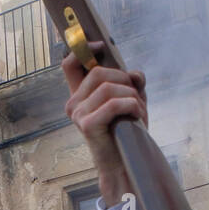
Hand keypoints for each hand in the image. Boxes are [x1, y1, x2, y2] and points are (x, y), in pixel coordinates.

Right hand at [62, 44, 147, 205]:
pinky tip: (137, 115)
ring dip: (131, 95)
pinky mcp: (87, 125)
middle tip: (137, 96)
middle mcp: (73, 104)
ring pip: (109, 87)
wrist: (125, 163)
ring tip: (139, 110)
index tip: (101, 46)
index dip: (84, 49)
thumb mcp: (131, 100)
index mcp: (80, 96)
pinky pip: (113, 103)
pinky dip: (131, 105)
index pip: (69, 64)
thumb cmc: (127, 132)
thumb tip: (135, 74)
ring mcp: (77, 114)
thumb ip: (132, 83)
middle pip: (99, 72)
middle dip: (124, 79)